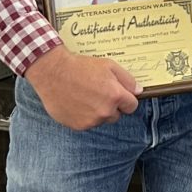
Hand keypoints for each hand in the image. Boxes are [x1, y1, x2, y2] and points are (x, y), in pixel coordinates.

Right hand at [25, 46, 139, 130]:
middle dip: (111, 106)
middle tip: (97, 92)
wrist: (53, 73)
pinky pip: (86, 123)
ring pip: (100, 119)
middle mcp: (105, 111)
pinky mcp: (78, 126)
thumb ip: (127, 79)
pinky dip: (83, 116)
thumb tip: (138, 91)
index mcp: (115, 96)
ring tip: (84, 96)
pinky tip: (75, 102)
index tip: (118, 94)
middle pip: (116, 115)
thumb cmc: (80, 67)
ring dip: (96, 112)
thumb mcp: (108, 65)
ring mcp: (91, 120)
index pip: (132, 106)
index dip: (125, 99)